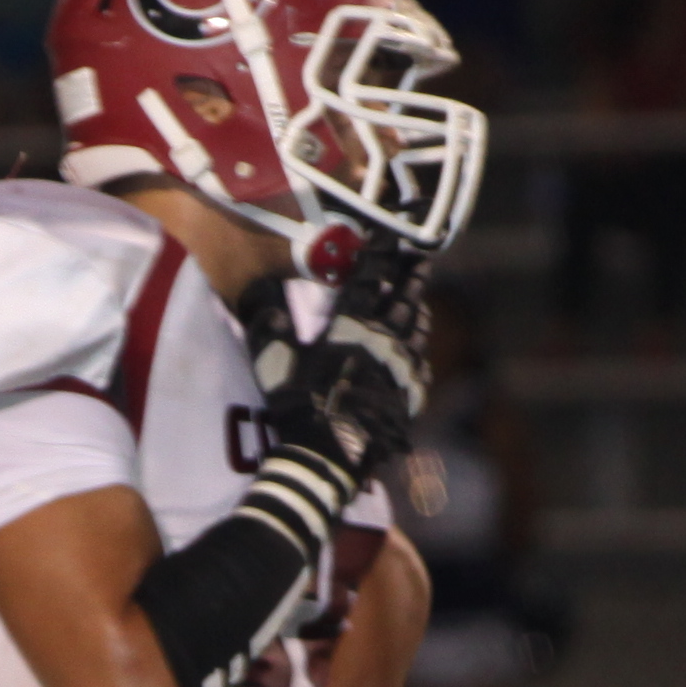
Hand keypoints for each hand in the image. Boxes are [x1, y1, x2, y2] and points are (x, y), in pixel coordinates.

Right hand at [251, 243, 433, 474]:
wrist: (329, 453)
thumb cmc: (297, 404)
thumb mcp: (273, 360)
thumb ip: (268, 322)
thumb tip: (262, 290)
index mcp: (351, 327)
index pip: (370, 278)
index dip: (382, 253)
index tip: (391, 234)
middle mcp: (383, 341)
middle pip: (404, 299)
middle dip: (413, 274)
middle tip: (423, 256)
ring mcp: (400, 370)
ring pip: (417, 331)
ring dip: (418, 310)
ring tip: (419, 299)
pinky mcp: (408, 397)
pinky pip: (420, 366)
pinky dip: (419, 351)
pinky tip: (417, 351)